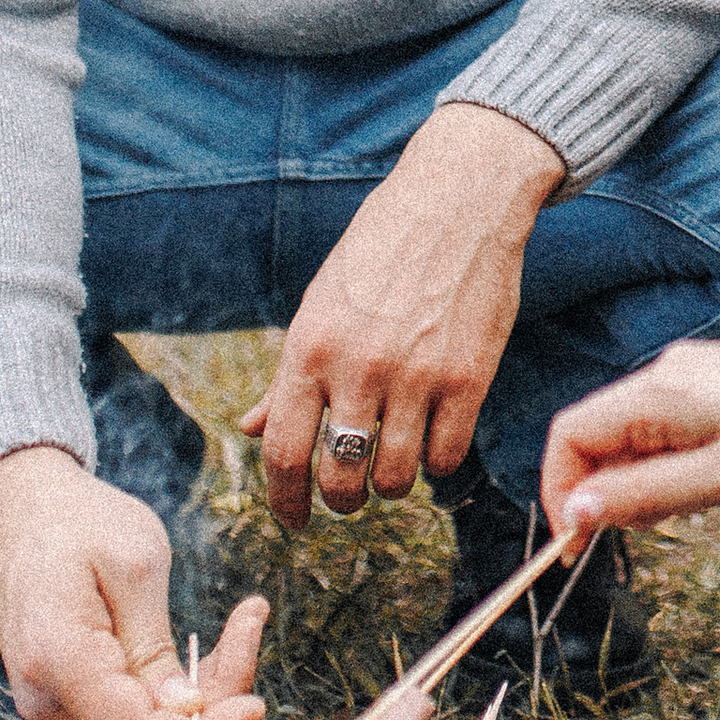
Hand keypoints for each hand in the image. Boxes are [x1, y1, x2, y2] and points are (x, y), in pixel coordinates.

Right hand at [0, 446, 268, 719]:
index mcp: (58, 662)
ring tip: (245, 616)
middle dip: (216, 693)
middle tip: (254, 615)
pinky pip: (134, 708)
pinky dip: (179, 683)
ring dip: (204, 686)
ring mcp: (53, 703)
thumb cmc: (78, 522)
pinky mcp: (68, 697)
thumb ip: (154, 647)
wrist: (21, 508)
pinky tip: (213, 640)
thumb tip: (187, 713)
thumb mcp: (134, 565)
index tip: (258, 705)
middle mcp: (47, 700)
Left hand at [243, 101, 565, 526]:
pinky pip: (447, 456)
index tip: (292, 521)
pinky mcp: (469, 376)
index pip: (282, 452)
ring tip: (392, 470)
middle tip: (348, 497)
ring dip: (389, 486)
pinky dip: (437, 464)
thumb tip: (250, 429)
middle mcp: (358, 366)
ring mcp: (416, 374)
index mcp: (309, 347)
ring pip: (394, 478)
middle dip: (340, 501)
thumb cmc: (380, 248)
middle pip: (338, 478)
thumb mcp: (320, 302)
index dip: (283, 501)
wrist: (458, 199)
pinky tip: (433, 443)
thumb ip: (288, 373)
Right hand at [541, 329, 719, 537]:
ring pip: (635, 436)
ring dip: (644, 482)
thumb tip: (575, 511)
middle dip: (607, 491)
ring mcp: (693, 374)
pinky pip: (669, 428)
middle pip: (599, 435)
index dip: (561, 491)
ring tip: (700, 504)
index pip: (571, 434)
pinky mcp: (717, 383)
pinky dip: (672, 465)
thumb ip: (643, 495)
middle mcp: (667, 371)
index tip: (576, 544)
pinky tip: (715, 483)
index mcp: (660, 389)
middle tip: (654, 530)